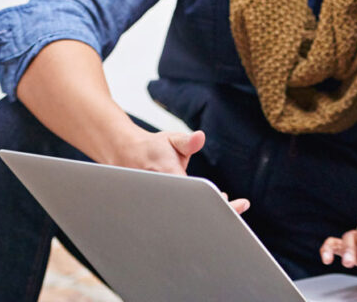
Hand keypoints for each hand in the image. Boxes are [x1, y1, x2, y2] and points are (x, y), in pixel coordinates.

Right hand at [107, 129, 249, 213]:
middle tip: (232, 205)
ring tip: (221, 206)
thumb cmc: (152, 147)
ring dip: (203, 216)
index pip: (194, 193)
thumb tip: (199, 137)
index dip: (212, 199)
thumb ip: (187, 142)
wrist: (124, 154)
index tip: (227, 198)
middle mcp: (161, 193)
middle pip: (190, 211)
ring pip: (182, 217)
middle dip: (213, 211)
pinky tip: (204, 213)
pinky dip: (191, 217)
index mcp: (167, 175)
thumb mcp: (171, 140)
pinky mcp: (153, 210)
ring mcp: (155, 204)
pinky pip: (174, 217)